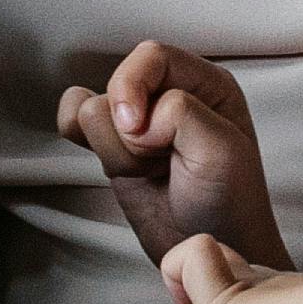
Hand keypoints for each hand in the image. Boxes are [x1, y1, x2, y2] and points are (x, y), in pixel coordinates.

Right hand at [57, 42, 282, 266]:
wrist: (208, 246)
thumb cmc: (229, 202)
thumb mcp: (221, 152)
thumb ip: (182, 113)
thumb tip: (137, 115)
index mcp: (206, 83)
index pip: (151, 57)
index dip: (133, 86)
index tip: (136, 129)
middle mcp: (170, 94)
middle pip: (117, 84)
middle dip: (130, 130)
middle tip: (159, 160)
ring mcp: (139, 122)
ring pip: (92, 110)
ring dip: (117, 150)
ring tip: (150, 171)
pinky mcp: (114, 145)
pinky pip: (74, 120)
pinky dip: (83, 140)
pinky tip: (118, 166)